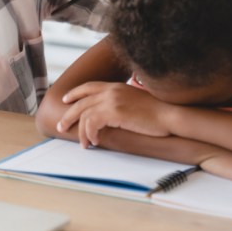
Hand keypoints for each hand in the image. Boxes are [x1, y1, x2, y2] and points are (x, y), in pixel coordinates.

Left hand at [56, 82, 171, 147]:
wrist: (170, 114)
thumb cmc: (157, 112)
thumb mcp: (135, 100)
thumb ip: (120, 102)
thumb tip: (109, 115)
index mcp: (115, 86)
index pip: (89, 86)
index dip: (75, 93)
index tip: (65, 100)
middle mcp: (111, 90)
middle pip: (81, 101)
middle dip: (69, 115)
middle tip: (61, 127)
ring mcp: (112, 100)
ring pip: (84, 115)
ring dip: (81, 131)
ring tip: (84, 144)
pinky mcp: (114, 112)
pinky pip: (92, 123)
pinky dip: (90, 134)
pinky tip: (95, 141)